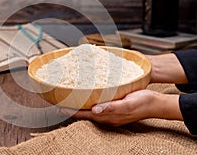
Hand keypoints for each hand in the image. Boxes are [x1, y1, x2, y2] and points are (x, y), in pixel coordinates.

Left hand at [58, 90, 182, 125]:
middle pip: (86, 115)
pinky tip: (88, 100)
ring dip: (80, 108)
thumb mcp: (128, 103)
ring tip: (70, 103)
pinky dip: (90, 104)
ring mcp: (112, 114)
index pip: (86, 115)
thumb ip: (112, 107)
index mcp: (109, 116)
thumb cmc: (143, 102)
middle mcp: (108, 117)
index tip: (60, 108)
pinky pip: (99, 108)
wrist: (156, 103)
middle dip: (73, 111)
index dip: (73, 112)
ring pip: (91, 112)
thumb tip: (95, 110)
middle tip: (60, 105)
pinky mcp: (115, 109)